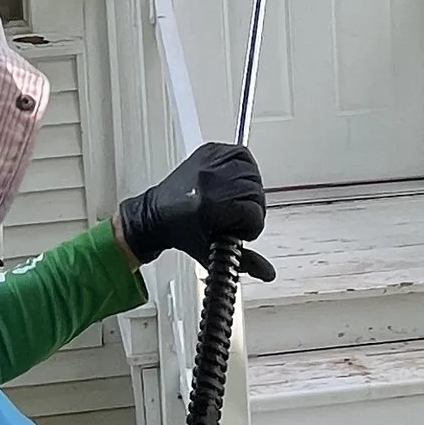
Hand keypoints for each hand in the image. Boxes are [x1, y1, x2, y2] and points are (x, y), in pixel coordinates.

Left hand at [119, 141, 274, 278]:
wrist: (155, 215)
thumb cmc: (180, 232)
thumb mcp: (212, 253)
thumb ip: (244, 263)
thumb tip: (268, 272)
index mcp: (210, 205)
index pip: (253, 212)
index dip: (250, 227)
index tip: (240, 231)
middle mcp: (210, 181)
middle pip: (255, 192)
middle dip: (251, 208)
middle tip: (239, 217)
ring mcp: (208, 164)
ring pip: (252, 172)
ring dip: (250, 188)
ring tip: (237, 200)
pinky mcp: (208, 152)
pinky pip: (241, 153)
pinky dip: (243, 165)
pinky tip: (236, 180)